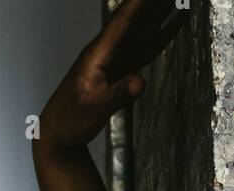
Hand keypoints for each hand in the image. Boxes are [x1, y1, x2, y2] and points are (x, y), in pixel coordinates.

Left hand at [36, 0, 186, 155]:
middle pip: (136, 17)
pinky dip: (161, 34)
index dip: (140, 2)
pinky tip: (175, 23)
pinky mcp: (121, 69)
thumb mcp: (93, 110)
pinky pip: (146, 47)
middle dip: (154, 2)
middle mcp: (108, 50)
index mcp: (98, 53)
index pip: (123, 19)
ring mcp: (116, 58)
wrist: (58, 134)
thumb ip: (117, 95)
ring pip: (143, 28)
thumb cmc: (70, 122)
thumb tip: (141, 82)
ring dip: (161, 10)